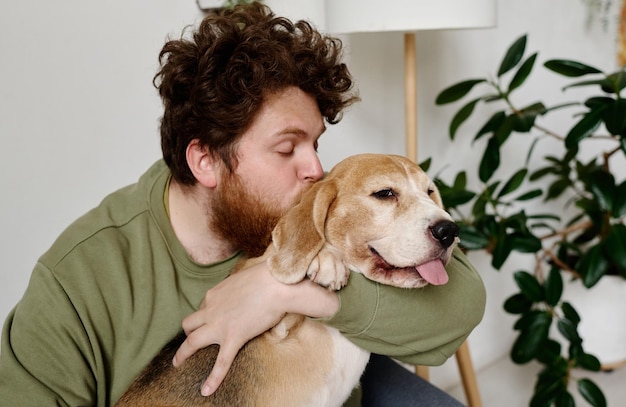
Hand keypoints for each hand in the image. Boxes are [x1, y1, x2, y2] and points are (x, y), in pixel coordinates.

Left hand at [172, 260, 338, 396]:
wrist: (275, 284)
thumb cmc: (266, 278)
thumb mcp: (245, 278)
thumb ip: (238, 287)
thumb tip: (246, 290)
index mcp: (215, 294)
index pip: (204, 307)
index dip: (207, 315)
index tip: (214, 319)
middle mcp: (211, 309)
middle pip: (189, 323)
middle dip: (188, 332)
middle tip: (189, 340)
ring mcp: (220, 325)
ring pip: (192, 341)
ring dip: (183, 353)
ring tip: (178, 363)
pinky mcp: (233, 338)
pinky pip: (220, 363)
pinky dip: (212, 379)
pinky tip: (205, 390)